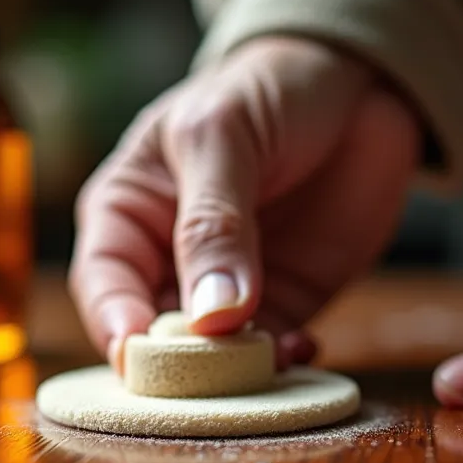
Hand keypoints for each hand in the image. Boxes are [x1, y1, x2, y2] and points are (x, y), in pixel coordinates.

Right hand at [69, 36, 419, 369]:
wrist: (358, 82)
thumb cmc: (266, 89)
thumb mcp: (223, 135)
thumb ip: (212, 221)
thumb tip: (212, 314)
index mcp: (127, 214)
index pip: (104, 284)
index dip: (116, 324)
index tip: (139, 355)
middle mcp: (167, 262)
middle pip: (153, 337)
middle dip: (178, 365)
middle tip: (209, 380)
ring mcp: (227, 290)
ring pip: (213, 357)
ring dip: (235, 373)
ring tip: (264, 366)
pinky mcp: (284, 305)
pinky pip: (272, 352)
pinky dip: (283, 364)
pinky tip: (301, 352)